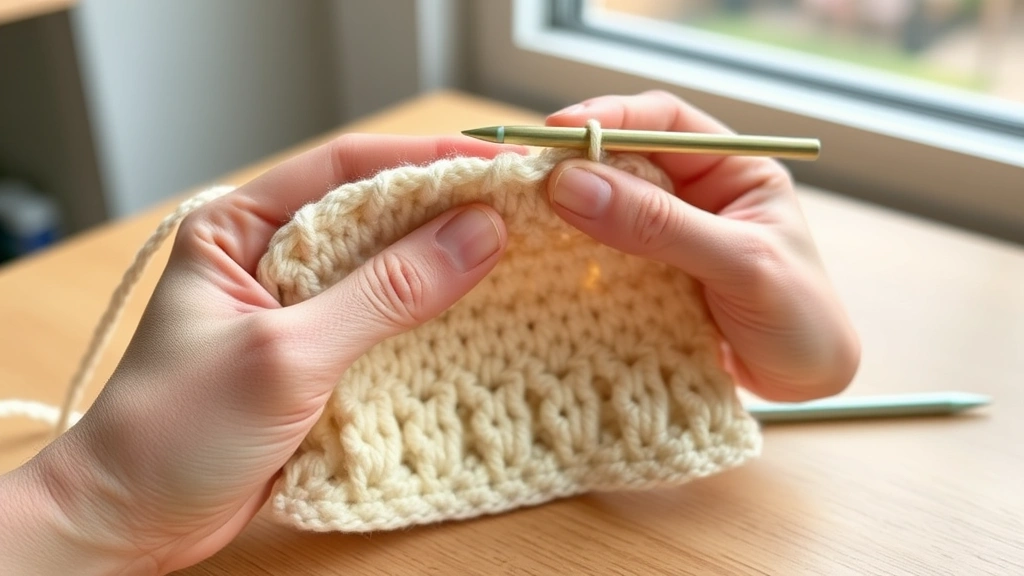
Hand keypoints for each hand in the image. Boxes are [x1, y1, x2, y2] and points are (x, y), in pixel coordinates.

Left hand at [2, 134, 518, 573]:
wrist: (131, 523)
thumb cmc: (174, 431)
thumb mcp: (286, 354)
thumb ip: (383, 293)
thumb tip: (477, 233)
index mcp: (241, 226)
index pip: (346, 169)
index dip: (424, 161)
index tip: (496, 168)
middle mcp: (271, 255)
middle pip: (374, 215)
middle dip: (446, 213)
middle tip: (523, 212)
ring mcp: (297, 308)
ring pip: (386, 270)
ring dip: (445, 267)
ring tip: (518, 259)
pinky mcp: (317, 357)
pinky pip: (385, 324)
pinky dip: (430, 321)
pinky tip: (477, 318)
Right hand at [545, 91, 859, 401]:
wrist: (809, 385)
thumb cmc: (800, 318)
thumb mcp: (738, 264)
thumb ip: (660, 225)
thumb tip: (573, 185)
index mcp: (731, 169)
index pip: (663, 121)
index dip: (610, 118)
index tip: (555, 133)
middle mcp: (694, 194)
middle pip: (623, 159)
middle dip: (575, 164)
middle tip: (523, 178)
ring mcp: (667, 236)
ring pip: (605, 206)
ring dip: (566, 209)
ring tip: (520, 214)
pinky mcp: (647, 277)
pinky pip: (601, 253)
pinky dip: (571, 252)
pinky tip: (542, 256)